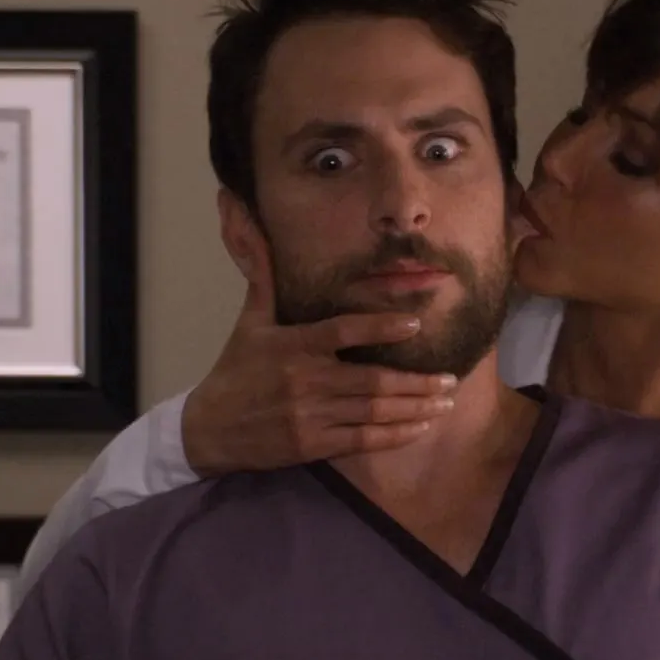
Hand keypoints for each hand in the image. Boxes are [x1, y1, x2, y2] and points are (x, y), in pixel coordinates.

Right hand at [182, 243, 458, 474]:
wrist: (208, 429)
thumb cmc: (236, 370)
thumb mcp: (249, 320)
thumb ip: (262, 274)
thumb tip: (244, 214)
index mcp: (293, 345)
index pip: (343, 331)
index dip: (381, 325)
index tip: (416, 322)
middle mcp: (304, 380)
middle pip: (372, 380)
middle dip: (416, 381)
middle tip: (451, 378)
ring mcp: (309, 416)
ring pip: (373, 412)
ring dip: (415, 408)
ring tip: (446, 402)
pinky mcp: (311, 445)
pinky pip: (362, 441)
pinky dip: (395, 435)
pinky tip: (420, 426)